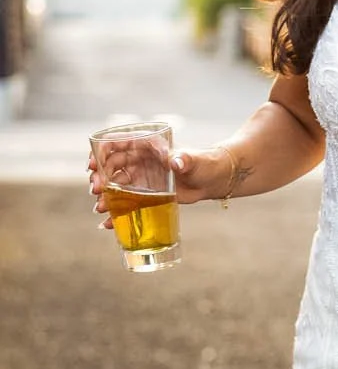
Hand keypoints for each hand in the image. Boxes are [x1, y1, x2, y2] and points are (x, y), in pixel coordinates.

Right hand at [86, 146, 230, 228]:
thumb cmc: (204, 164)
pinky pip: (125, 202)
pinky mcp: (145, 194)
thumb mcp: (194, 161)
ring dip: (104, 197)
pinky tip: (107, 224)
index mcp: (146, 146)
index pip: (116, 144)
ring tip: (100, 209)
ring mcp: (141, 178)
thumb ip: (185, 160)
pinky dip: (116, 212)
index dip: (100, 152)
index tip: (93, 164)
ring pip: (115, 186)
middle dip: (100, 178)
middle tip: (98, 191)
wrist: (213, 180)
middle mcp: (139, 161)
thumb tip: (177, 162)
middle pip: (110, 167)